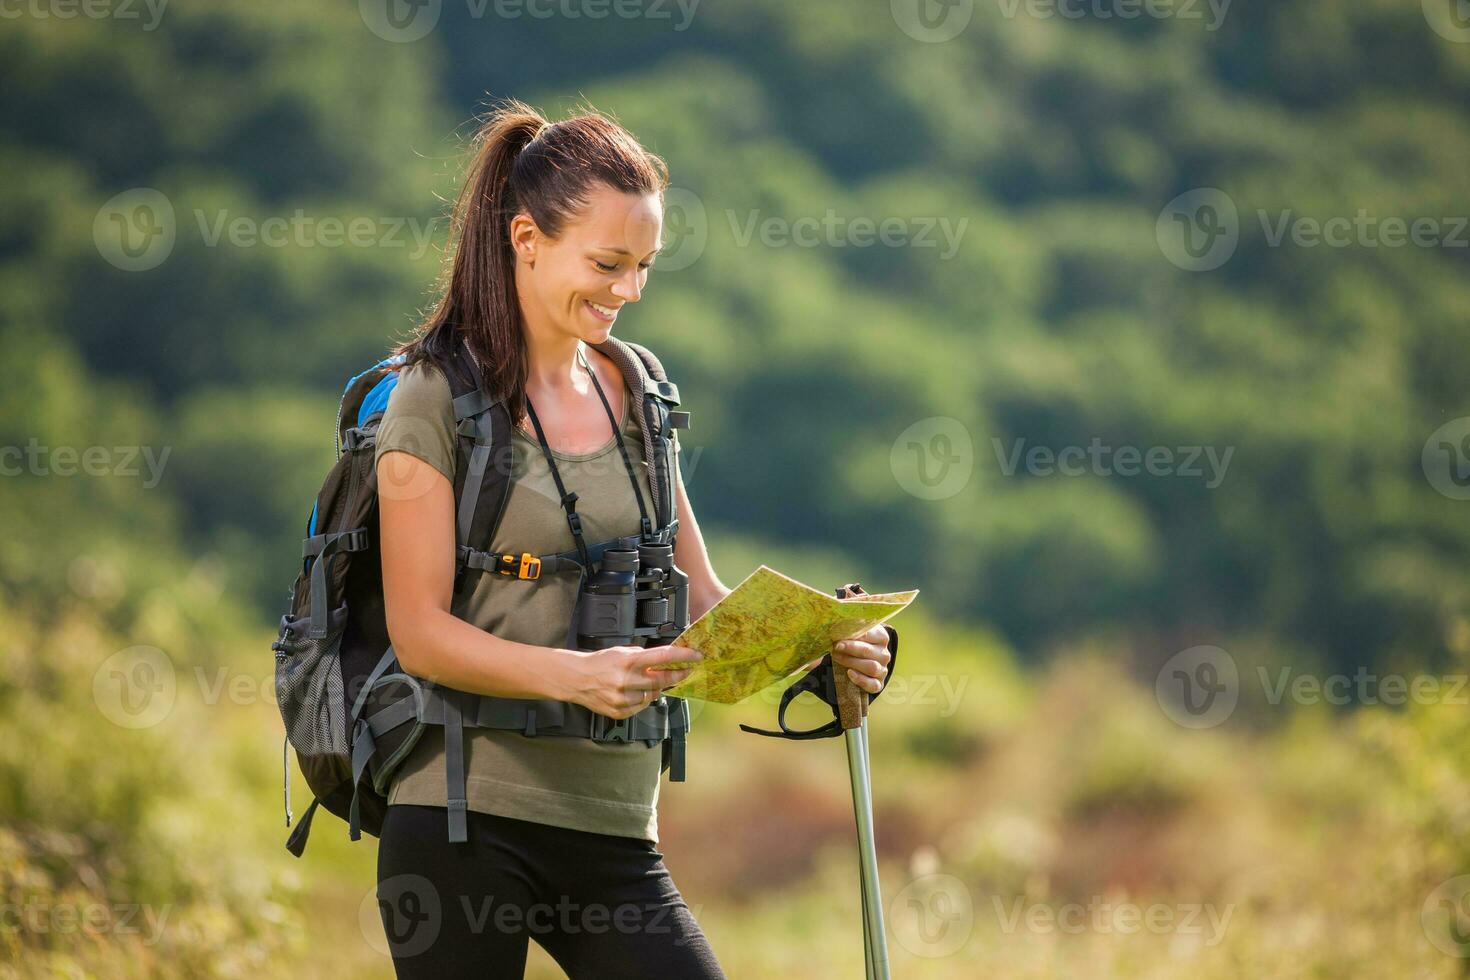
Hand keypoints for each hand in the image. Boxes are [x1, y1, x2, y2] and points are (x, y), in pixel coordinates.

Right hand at [559, 644, 703, 719]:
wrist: (577, 679)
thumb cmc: (599, 663)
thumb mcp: (622, 652)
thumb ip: (643, 657)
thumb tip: (665, 659)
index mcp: (628, 661)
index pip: (664, 657)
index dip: (683, 657)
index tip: (695, 656)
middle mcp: (627, 681)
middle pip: (663, 680)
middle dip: (678, 675)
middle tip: (686, 671)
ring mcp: (623, 699)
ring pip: (652, 695)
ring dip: (655, 688)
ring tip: (647, 681)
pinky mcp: (619, 712)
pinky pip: (641, 707)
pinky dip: (642, 699)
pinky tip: (636, 692)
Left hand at [830, 625, 890, 694]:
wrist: (858, 661)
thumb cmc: (854, 643)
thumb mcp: (854, 634)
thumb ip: (848, 629)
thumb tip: (835, 625)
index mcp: (881, 637)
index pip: (869, 634)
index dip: (853, 633)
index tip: (839, 633)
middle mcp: (884, 654)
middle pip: (868, 651)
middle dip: (850, 648)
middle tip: (836, 646)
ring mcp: (882, 670)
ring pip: (871, 667)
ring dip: (851, 662)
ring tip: (837, 657)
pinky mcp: (878, 684)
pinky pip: (873, 685)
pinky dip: (861, 680)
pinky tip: (849, 673)